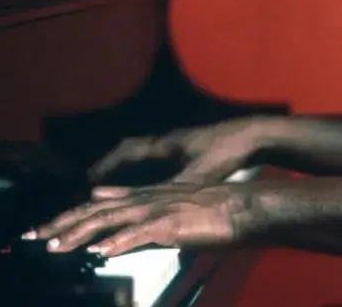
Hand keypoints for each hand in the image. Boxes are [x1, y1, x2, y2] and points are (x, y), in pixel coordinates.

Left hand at [27, 183, 247, 257]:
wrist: (241, 207)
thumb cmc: (210, 213)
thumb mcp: (169, 210)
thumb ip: (139, 215)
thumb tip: (114, 225)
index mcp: (142, 197)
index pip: (95, 207)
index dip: (66, 217)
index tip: (41, 230)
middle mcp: (143, 200)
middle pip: (93, 212)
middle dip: (60, 225)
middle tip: (31, 238)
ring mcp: (155, 210)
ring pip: (108, 221)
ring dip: (79, 234)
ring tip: (55, 246)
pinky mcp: (170, 224)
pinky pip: (138, 233)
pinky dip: (117, 241)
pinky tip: (100, 251)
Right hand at [89, 117, 271, 184]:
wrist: (253, 134)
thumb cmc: (226, 151)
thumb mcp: (199, 174)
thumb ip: (175, 190)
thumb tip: (151, 207)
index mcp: (165, 144)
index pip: (126, 152)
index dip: (105, 166)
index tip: (88, 180)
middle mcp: (168, 140)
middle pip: (130, 150)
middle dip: (111, 165)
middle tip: (93, 182)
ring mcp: (179, 142)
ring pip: (144, 153)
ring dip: (127, 166)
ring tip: (113, 183)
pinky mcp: (191, 147)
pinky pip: (158, 156)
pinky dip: (145, 168)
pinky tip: (147, 182)